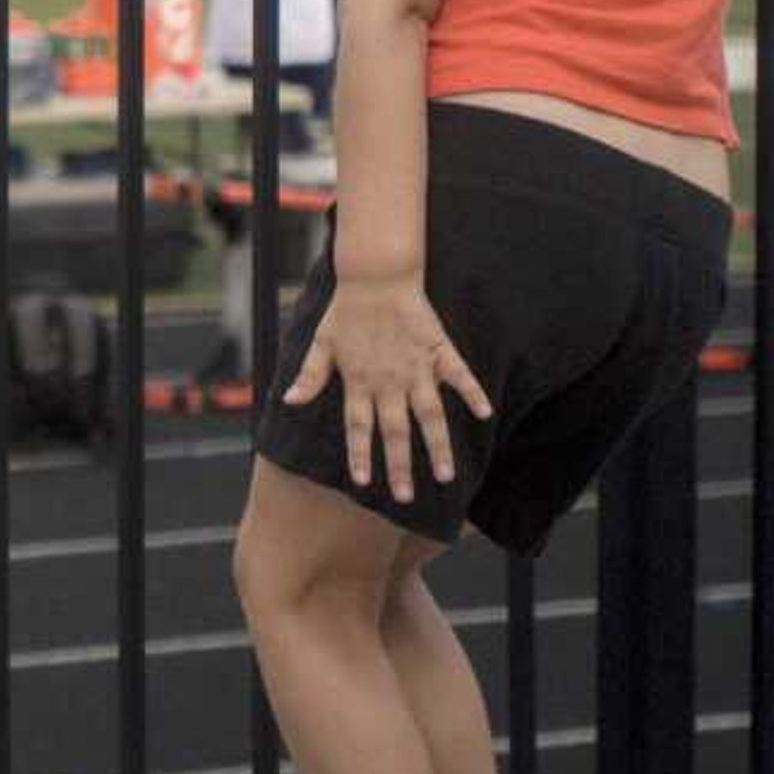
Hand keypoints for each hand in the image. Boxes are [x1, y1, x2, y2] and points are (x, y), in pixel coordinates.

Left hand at [280, 275, 494, 503]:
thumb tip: (288, 401)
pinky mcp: (438, 350)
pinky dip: (473, 393)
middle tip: (405, 498)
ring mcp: (417, 368)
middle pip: (396, 431)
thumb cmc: (346, 310)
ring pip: (430, 415)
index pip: (359, 427)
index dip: (360, 454)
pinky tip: (485, 415)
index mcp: (359, 380)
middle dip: (400, 466)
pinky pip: (460, 375)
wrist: (376, 276)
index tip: (364, 483)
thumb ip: (310, 376)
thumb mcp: (321, 343)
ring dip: (438, 446)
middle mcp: (389, 381)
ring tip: (446, 475)